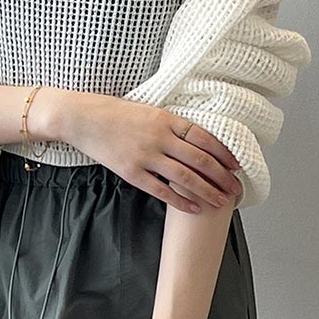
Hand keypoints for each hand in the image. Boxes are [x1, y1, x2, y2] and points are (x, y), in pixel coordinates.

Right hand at [62, 92, 243, 212]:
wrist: (81, 118)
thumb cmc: (114, 112)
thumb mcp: (148, 110)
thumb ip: (171, 124)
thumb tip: (196, 139)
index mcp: (166, 118)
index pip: (204, 137)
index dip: (223, 153)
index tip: (236, 165)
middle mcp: (159, 137)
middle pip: (200, 160)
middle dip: (221, 176)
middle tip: (236, 188)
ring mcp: (145, 156)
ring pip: (185, 177)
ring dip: (207, 191)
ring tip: (222, 201)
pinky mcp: (131, 172)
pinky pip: (161, 190)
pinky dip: (180, 200)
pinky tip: (194, 208)